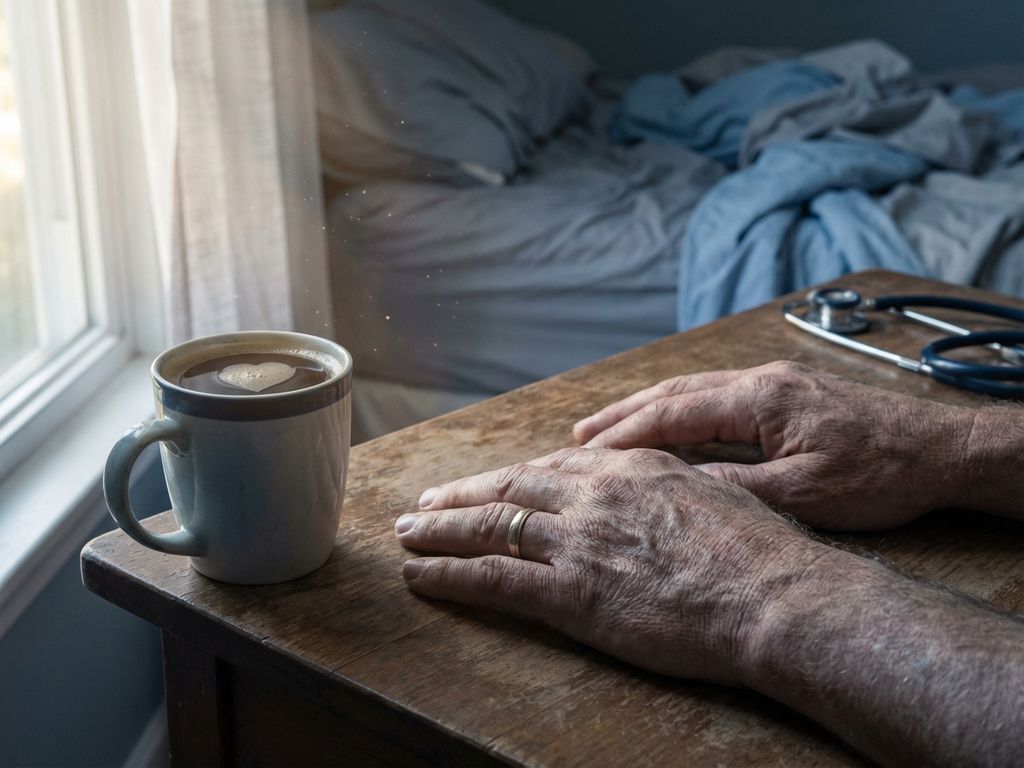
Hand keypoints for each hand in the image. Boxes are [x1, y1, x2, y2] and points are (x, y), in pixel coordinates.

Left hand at [397, 447, 829, 684]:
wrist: (774, 595)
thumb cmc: (760, 554)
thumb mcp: (715, 497)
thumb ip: (670, 490)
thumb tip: (657, 497)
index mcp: (631, 468)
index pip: (552, 467)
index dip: (512, 477)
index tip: (490, 484)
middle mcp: (595, 494)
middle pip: (510, 486)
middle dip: (462, 495)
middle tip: (426, 503)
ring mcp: (578, 541)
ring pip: (490, 526)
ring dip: (440, 530)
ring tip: (407, 533)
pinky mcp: (571, 591)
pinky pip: (491, 579)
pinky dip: (449, 574)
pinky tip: (421, 574)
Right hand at [573, 361, 982, 529]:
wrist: (942, 450)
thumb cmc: (881, 474)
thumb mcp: (804, 494)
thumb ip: (735, 487)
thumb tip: (676, 487)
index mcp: (761, 398)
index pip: (674, 414)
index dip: (625, 436)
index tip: (586, 457)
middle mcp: (760, 379)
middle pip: (673, 392)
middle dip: (621, 414)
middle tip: (576, 435)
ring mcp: (773, 381)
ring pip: (692, 390)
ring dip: (646, 408)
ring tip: (605, 428)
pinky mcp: (786, 392)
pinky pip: (716, 396)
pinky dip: (679, 410)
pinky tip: (666, 426)